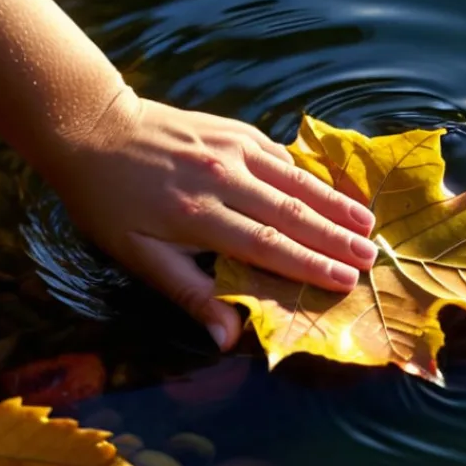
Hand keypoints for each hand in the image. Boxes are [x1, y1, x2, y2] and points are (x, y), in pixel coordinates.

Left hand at [53, 92, 377, 349]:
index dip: (310, 266)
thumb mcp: (137, 255)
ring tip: (367, 224)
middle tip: (372, 258)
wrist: (93, 128)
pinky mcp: (232, 129)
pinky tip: (329, 191)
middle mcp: (222, 177)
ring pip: (295, 180)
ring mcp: (231, 148)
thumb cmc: (110, 202)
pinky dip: (307, 176)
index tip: (345, 282)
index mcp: (197, 214)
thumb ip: (188, 292)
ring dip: (334, 203)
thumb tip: (228, 337)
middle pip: (292, 213)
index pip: (267, 246)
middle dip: (336, 238)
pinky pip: (280, 155)